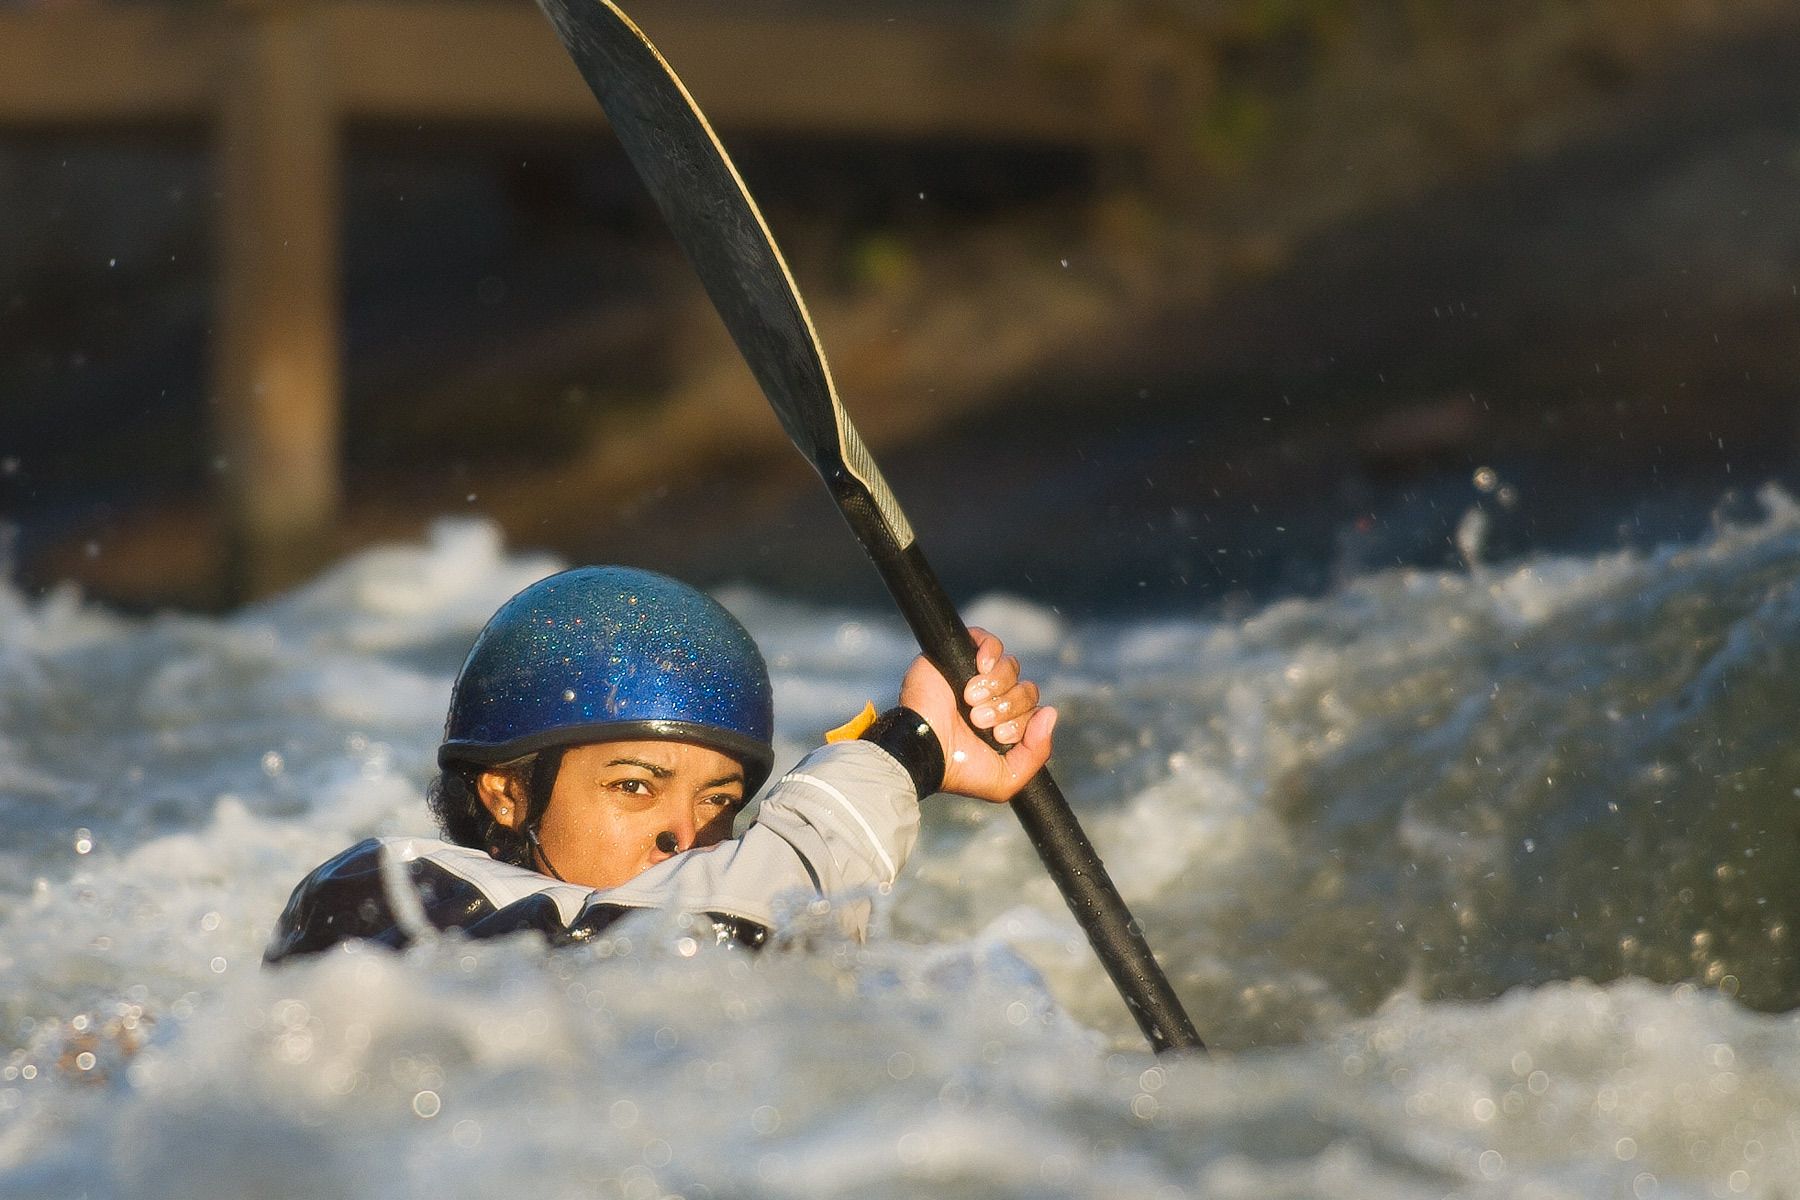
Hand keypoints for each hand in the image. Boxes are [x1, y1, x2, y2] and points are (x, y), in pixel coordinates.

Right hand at [898, 627, 1056, 802]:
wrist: (923, 750)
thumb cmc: (959, 769)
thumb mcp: (1007, 778)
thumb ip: (1037, 753)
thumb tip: (1050, 713)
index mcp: (1005, 724)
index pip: (1033, 711)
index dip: (1022, 721)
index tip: (998, 735)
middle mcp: (994, 700)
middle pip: (1026, 689)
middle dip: (1007, 706)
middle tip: (979, 720)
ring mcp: (977, 677)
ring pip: (1011, 667)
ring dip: (995, 686)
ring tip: (970, 701)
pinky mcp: (959, 656)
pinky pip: (990, 642)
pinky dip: (991, 652)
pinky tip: (980, 668)